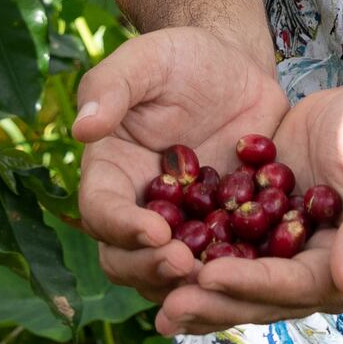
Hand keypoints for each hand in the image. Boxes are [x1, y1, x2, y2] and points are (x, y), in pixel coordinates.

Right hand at [72, 27, 286, 306]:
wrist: (236, 67)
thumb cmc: (181, 58)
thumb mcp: (146, 60)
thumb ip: (111, 87)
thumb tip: (82, 128)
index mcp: (110, 172)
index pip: (101, 212)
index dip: (122, 228)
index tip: (156, 232)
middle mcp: (138, 209)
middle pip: (126, 260)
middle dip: (152, 269)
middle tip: (189, 264)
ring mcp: (181, 227)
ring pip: (170, 277)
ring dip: (190, 285)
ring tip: (221, 277)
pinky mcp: (223, 233)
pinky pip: (224, 267)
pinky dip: (236, 277)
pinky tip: (259, 273)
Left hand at [152, 76, 342, 335]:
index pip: (298, 285)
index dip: (253, 284)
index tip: (208, 276)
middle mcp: (324, 272)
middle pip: (265, 296)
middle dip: (216, 303)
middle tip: (167, 309)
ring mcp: (295, 252)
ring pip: (243, 281)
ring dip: (202, 293)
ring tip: (157, 305)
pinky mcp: (271, 228)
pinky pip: (233, 249)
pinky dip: (201, 257)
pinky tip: (160, 261)